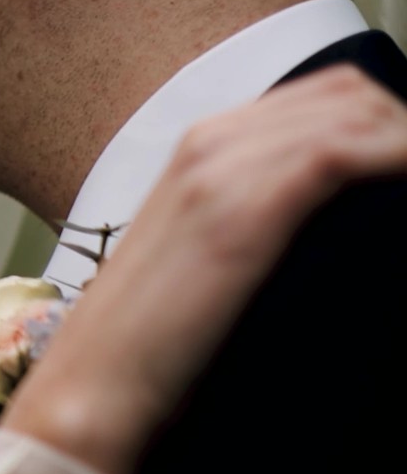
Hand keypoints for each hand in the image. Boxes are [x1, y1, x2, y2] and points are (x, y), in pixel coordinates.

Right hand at [0, 64, 406, 473]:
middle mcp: (210, 142)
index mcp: (200, 147)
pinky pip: (341, 153)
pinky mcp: (239, 208)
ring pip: (354, 113)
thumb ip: (257, 219)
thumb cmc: (151, 340)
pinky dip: (395, 161)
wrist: (96, 379)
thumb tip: (332, 224)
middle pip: (347, 93)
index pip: (324, 95)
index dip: (386, 124)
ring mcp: (219, 169)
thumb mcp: (206, 259)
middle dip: (402, 129)